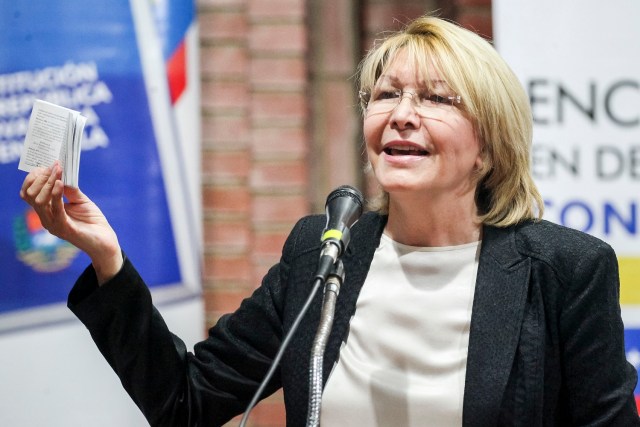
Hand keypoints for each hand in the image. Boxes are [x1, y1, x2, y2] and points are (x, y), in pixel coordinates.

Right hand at [20, 161, 122, 283]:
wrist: (105, 241)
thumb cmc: (93, 222)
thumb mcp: (80, 200)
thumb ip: (70, 189)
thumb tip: (62, 174)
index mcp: (47, 211)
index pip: (29, 193)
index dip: (35, 177)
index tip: (49, 164)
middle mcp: (45, 218)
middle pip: (30, 195)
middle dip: (41, 177)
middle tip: (54, 166)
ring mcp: (53, 224)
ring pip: (39, 201)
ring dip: (48, 183)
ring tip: (58, 171)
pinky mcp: (64, 228)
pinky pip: (55, 209)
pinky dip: (56, 194)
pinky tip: (60, 183)